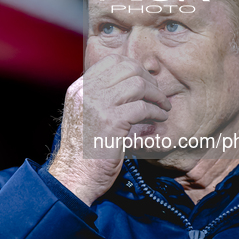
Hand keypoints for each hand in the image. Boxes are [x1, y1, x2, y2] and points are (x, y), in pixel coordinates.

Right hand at [48, 54, 170, 205]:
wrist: (75, 176)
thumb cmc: (84, 150)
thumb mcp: (84, 115)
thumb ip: (100, 98)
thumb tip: (130, 83)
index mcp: (79, 88)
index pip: (112, 61)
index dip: (134, 68)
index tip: (146, 82)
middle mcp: (86, 92)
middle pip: (128, 68)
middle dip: (149, 80)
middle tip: (158, 95)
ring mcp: (97, 105)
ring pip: (138, 84)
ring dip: (156, 95)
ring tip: (163, 108)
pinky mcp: (111, 121)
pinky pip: (142, 107)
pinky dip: (156, 112)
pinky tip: (160, 119)